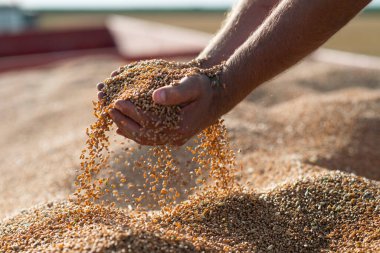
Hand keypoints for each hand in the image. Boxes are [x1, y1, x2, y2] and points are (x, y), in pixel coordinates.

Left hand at [97, 73, 220, 145]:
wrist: (217, 98)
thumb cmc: (205, 88)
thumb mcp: (193, 84)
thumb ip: (176, 91)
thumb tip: (154, 96)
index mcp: (181, 127)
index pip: (150, 123)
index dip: (132, 113)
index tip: (118, 102)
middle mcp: (176, 137)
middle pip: (144, 135)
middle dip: (124, 122)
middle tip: (109, 109)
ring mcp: (173, 138)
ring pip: (145, 139)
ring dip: (127, 128)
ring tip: (112, 116)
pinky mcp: (171, 135)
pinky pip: (149, 138)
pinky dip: (135, 133)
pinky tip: (122, 128)